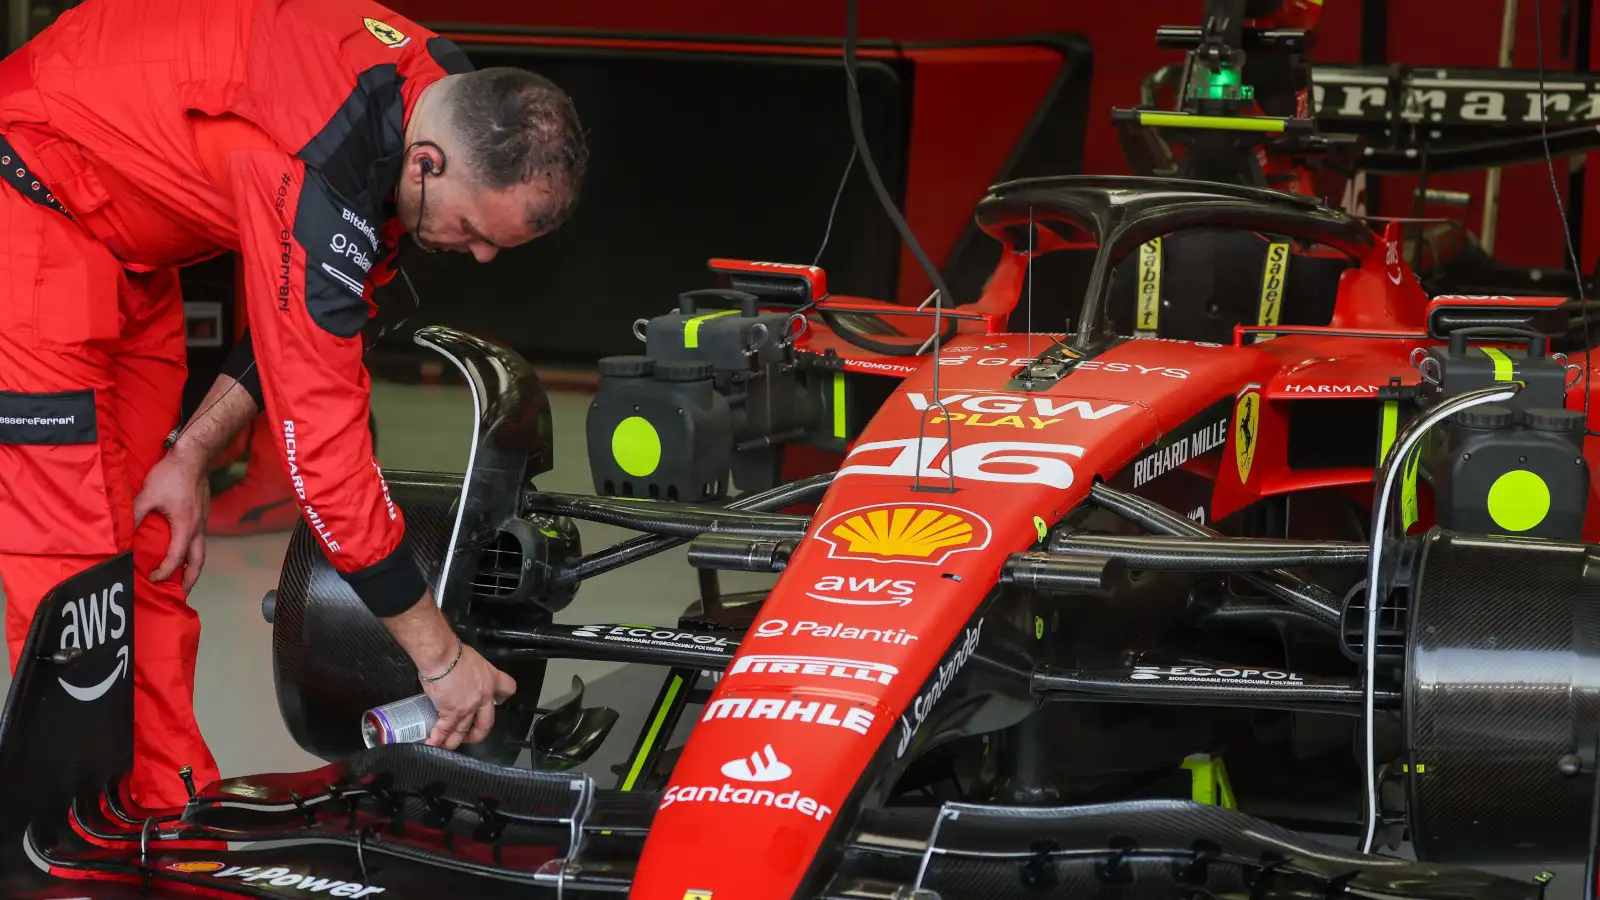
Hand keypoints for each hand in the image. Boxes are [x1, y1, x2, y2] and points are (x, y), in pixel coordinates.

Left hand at [132, 450, 210, 592]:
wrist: (193, 456)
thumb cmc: (172, 475)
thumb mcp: (148, 495)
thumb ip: (134, 514)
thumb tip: (121, 532)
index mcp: (185, 527)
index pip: (176, 558)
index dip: (164, 571)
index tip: (152, 578)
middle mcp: (198, 528)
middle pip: (199, 561)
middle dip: (191, 579)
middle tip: (182, 592)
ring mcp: (203, 521)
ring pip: (202, 550)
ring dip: (194, 566)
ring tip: (185, 576)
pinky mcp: (203, 513)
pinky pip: (200, 539)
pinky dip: (193, 551)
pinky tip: (183, 549)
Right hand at [419, 642, 516, 749]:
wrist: (442, 656)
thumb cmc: (454, 652)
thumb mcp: (473, 658)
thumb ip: (473, 671)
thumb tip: (464, 675)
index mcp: (490, 680)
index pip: (507, 690)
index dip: (503, 698)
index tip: (497, 702)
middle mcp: (483, 697)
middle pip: (486, 723)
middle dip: (478, 734)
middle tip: (470, 737)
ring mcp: (468, 707)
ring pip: (463, 730)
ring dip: (455, 740)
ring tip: (448, 745)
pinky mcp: (451, 712)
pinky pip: (445, 730)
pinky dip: (438, 738)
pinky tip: (433, 743)